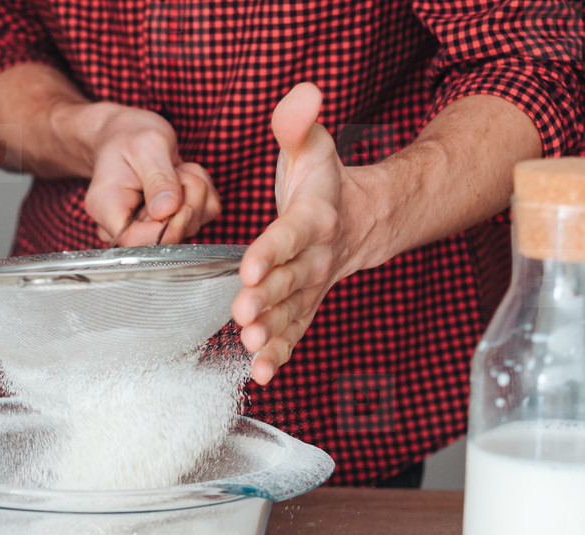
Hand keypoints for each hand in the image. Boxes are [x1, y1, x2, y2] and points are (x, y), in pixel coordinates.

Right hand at [80, 104, 220, 245]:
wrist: (128, 134)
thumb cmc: (129, 137)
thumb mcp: (146, 146)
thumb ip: (158, 178)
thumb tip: (166, 211)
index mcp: (106, 210)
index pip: (135, 243)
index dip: (165, 229)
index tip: (178, 201)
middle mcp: (124, 226)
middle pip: (167, 238)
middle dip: (186, 201)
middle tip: (177, 171)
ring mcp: (148, 227)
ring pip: (191, 225)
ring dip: (196, 192)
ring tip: (177, 170)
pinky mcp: (169, 222)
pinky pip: (202, 216)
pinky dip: (202, 193)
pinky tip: (183, 177)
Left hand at [232, 83, 372, 384]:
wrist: (357, 218)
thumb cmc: (322, 182)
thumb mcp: (313, 146)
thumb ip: (298, 124)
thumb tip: (302, 94)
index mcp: (313, 218)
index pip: (290, 234)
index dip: (272, 251)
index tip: (251, 265)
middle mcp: (315, 258)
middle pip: (288, 281)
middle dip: (266, 299)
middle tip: (242, 313)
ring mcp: (310, 287)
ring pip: (290, 314)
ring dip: (271, 334)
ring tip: (250, 350)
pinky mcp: (302, 308)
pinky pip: (293, 334)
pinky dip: (278, 356)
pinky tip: (258, 376)